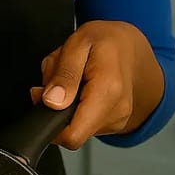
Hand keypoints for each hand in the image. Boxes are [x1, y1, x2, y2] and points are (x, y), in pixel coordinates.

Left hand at [30, 21, 164, 149]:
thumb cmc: (105, 40)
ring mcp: (117, 120)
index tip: (43, 98)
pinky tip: (81, 88)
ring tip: (74, 80)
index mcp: (107, 91)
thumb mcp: (77, 43)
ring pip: (75, 126)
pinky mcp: (114, 123)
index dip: (49, 122)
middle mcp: (116, 110)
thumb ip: (63, 74)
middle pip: (70, 130)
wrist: (132, 46)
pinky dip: (76, 107)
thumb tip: (51, 102)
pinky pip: (84, 123)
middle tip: (58, 79)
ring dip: (65, 105)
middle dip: (56, 107)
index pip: (72, 135)